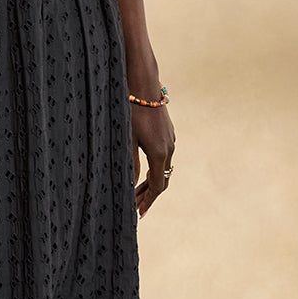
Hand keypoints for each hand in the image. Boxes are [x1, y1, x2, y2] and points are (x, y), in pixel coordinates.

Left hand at [130, 99, 174, 217]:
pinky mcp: (168, 132)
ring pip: (163, 167)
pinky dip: (154, 167)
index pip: (157, 186)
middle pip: (162, 179)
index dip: (148, 201)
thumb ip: (129, 164)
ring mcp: (171, 139)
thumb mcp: (127, 140)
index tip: (139, 213)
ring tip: (136, 191)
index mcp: (159, 153)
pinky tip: (143, 168)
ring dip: (151, 181)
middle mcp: (169, 148)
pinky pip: (164, 156)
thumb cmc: (131, 111)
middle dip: (148, 194)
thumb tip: (128, 187)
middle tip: (135, 206)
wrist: (144, 84)